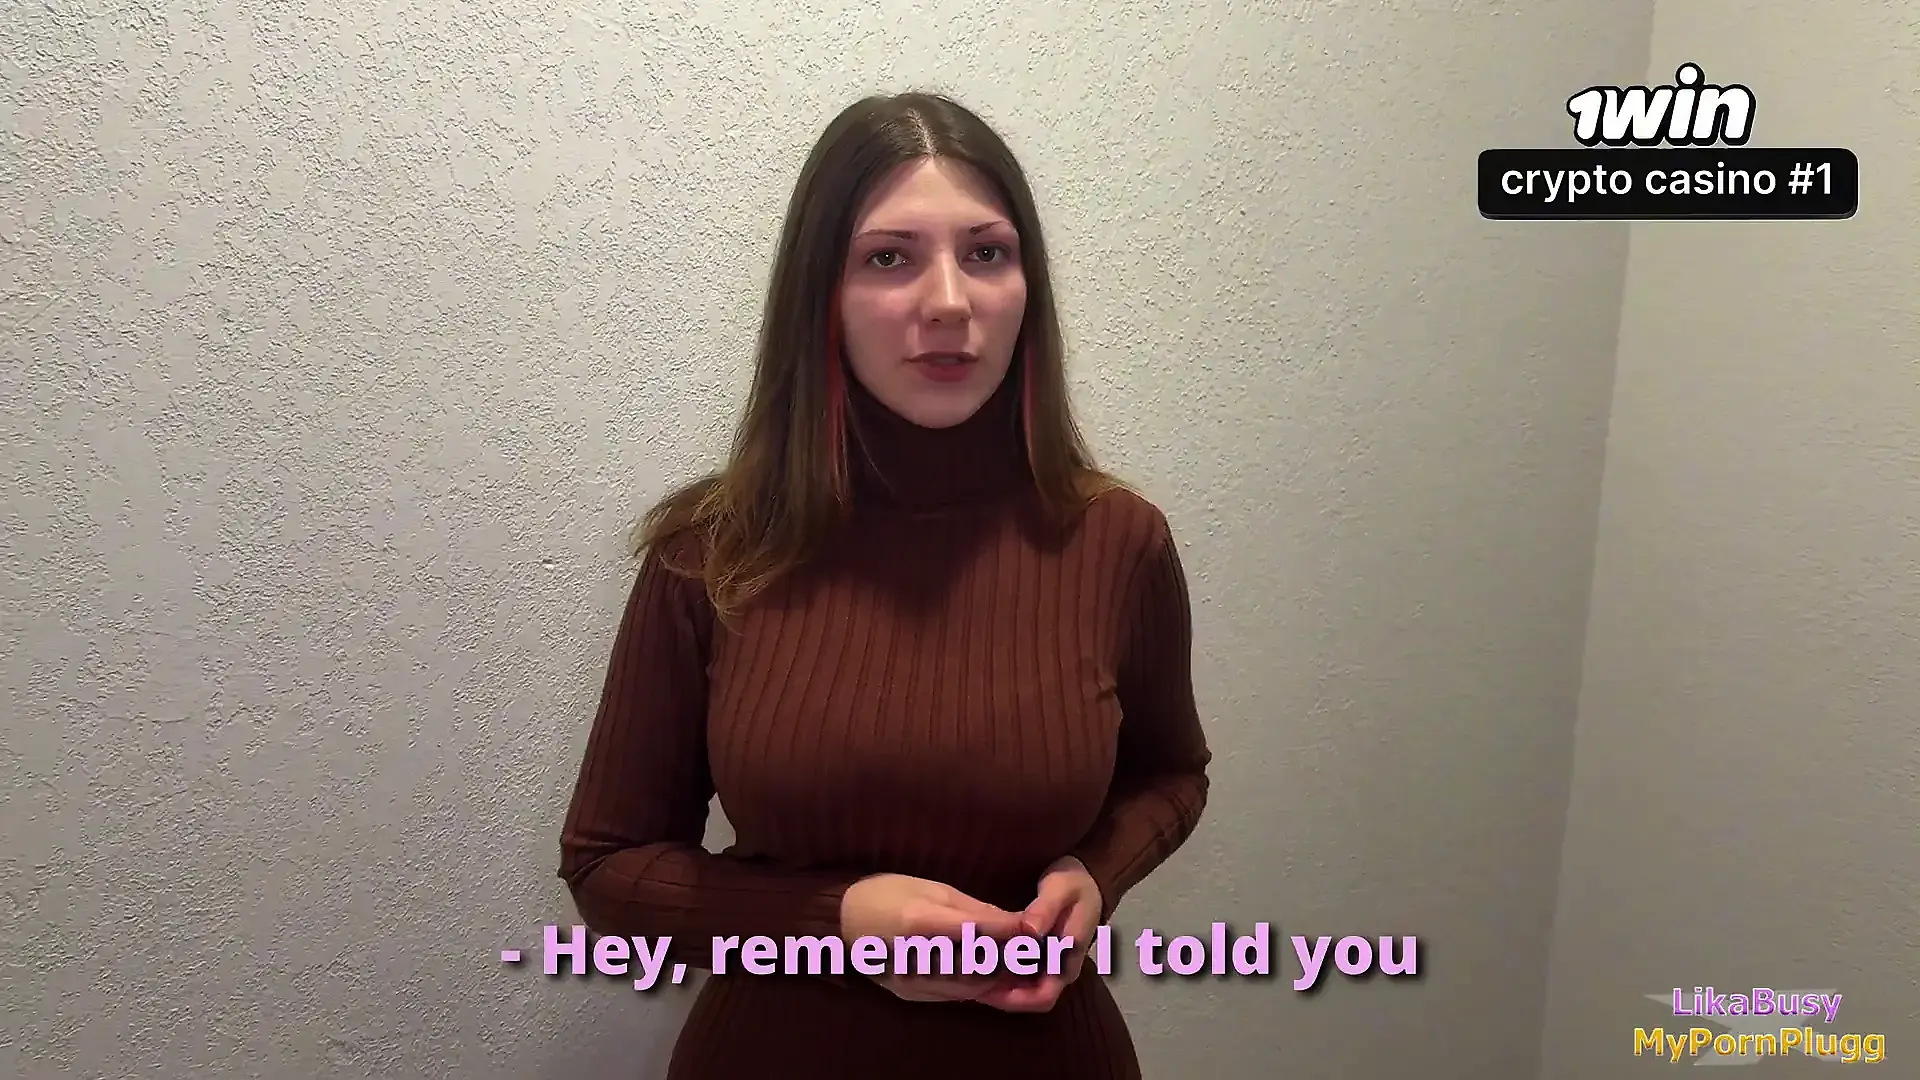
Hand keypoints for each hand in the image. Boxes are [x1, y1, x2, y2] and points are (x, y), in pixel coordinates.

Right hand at [840, 873, 1027, 1002]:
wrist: (841, 924)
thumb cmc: (885, 894)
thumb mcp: (930, 888)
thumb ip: (972, 908)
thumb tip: (1011, 921)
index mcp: (918, 921)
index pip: (975, 930)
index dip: (1008, 930)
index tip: (1030, 926)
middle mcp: (914, 957)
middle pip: (977, 964)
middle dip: (1008, 957)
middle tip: (1030, 948)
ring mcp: (912, 981)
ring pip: (970, 986)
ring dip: (998, 976)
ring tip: (1016, 961)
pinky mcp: (912, 995)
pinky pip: (955, 994)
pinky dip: (977, 984)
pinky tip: (990, 973)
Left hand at [978, 856, 1102, 1012]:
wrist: (1086, 881)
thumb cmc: (1073, 884)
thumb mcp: (1059, 889)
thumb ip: (1045, 910)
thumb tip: (1030, 932)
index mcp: (1068, 959)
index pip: (1042, 997)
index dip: (1013, 999)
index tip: (984, 989)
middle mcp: (1061, 970)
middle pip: (1030, 999)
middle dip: (1000, 995)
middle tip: (968, 982)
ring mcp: (1052, 966)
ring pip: (1024, 989)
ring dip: (999, 985)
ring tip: (969, 972)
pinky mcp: (1042, 958)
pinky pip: (1021, 976)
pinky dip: (1002, 973)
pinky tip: (981, 961)